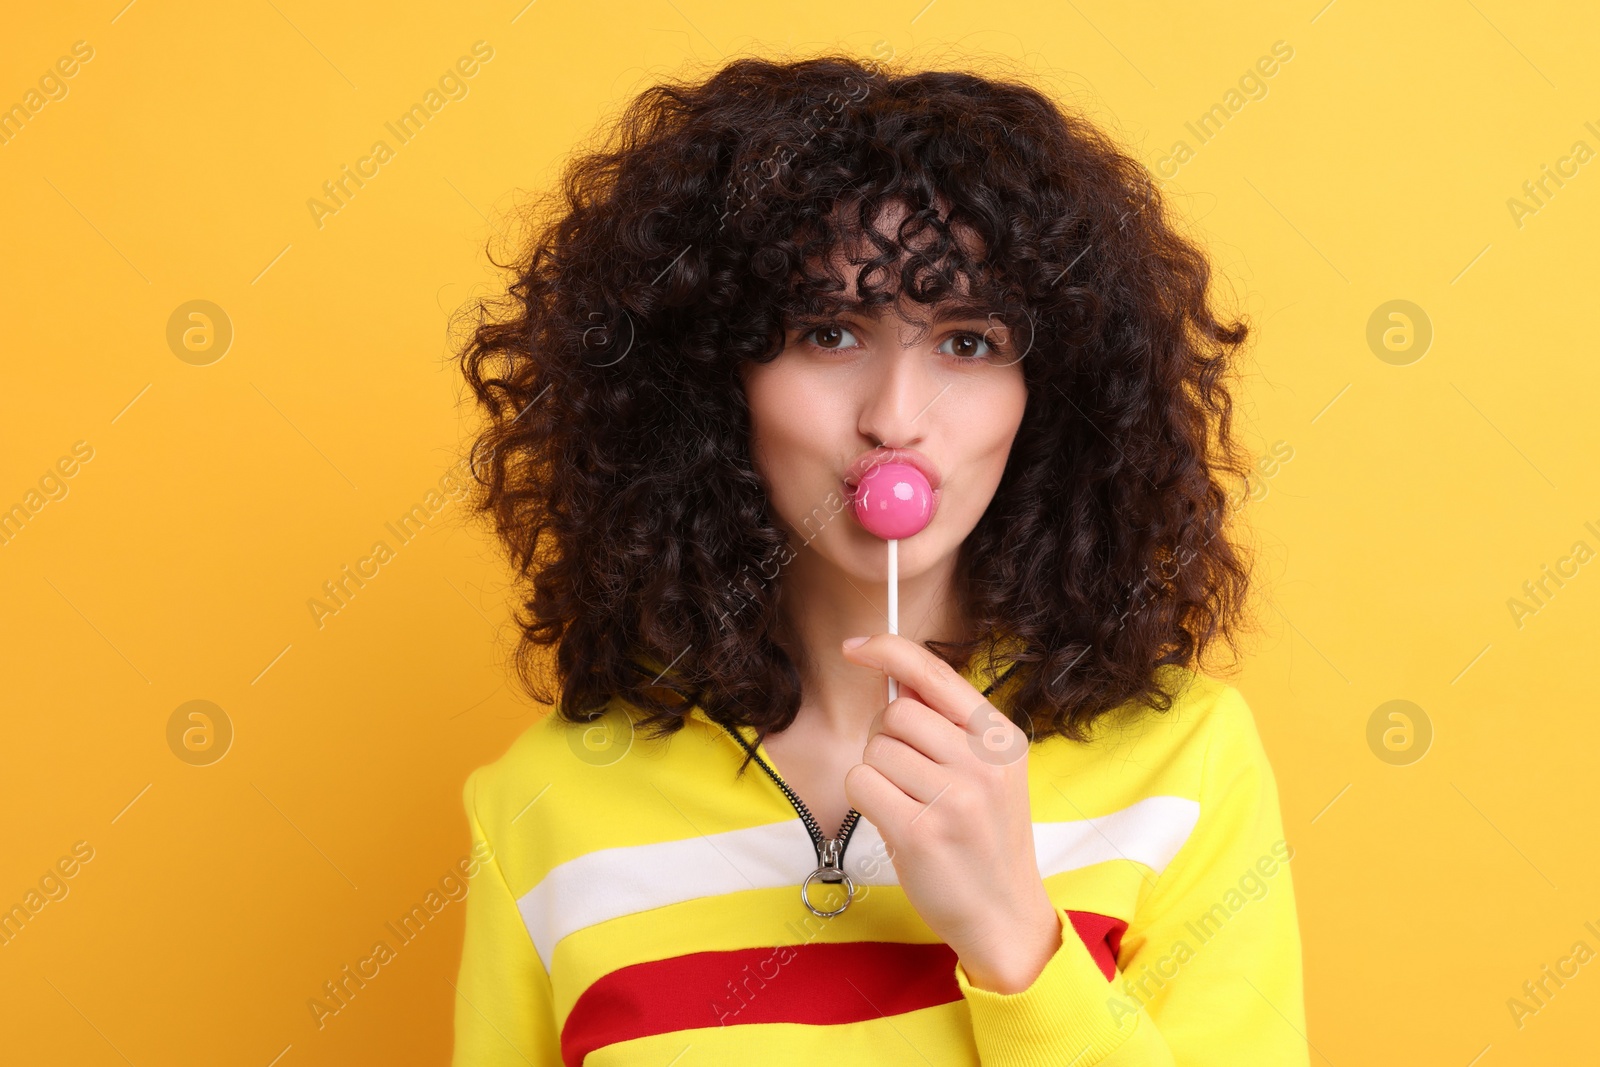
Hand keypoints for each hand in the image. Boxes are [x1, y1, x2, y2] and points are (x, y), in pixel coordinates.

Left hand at [840, 633, 1061, 991]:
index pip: (935, 672)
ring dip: (877, 775)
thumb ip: (948, 725)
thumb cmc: (984, 839)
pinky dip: (864, 800)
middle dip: (884, 739)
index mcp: (1000, 738)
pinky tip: (894, 822)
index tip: (855, 647)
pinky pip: (860, 782)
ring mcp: (955, 797)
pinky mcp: (921, 831)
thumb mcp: (987, 772)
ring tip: (910, 805)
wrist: (1004, 915)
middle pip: (895, 712)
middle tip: (906, 776)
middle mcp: (983, 762)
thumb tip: (895, 677)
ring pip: (874, 749)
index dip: (888, 650)